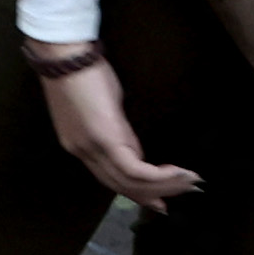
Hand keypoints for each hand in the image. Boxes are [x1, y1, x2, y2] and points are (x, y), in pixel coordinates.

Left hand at [26, 47, 199, 206]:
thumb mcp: (100, 108)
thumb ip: (114, 131)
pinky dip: (159, 176)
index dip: (136, 192)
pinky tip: (178, 172)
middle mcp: (83, 153)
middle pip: (121, 186)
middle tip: (184, 195)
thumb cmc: (82, 72)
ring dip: (164, 186)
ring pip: (130, 183)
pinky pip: (135, 169)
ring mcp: (92, 149)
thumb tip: (134, 148)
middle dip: (154, 195)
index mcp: (78, 146)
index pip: (109, 179)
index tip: (160, 200)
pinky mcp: (105, 139)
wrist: (64, 54)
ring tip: (189, 183)